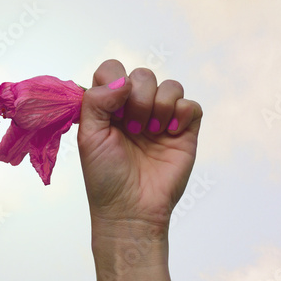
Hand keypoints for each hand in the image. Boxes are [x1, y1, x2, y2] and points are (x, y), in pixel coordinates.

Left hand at [78, 59, 202, 231]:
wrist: (131, 209)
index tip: (114, 111)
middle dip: (138, 99)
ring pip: (171, 86)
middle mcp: (135, 110)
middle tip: (132, 128)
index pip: (114, 71)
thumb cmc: (105, 177)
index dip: (115, 82)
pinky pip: (191, 105)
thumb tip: (124, 81)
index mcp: (110, 108)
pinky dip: (182, 113)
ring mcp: (162, 120)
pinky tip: (170, 134)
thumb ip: (96, 101)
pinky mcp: (184, 132)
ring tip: (151, 133)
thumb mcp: (88, 137)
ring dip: (160, 106)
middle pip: (144, 75)